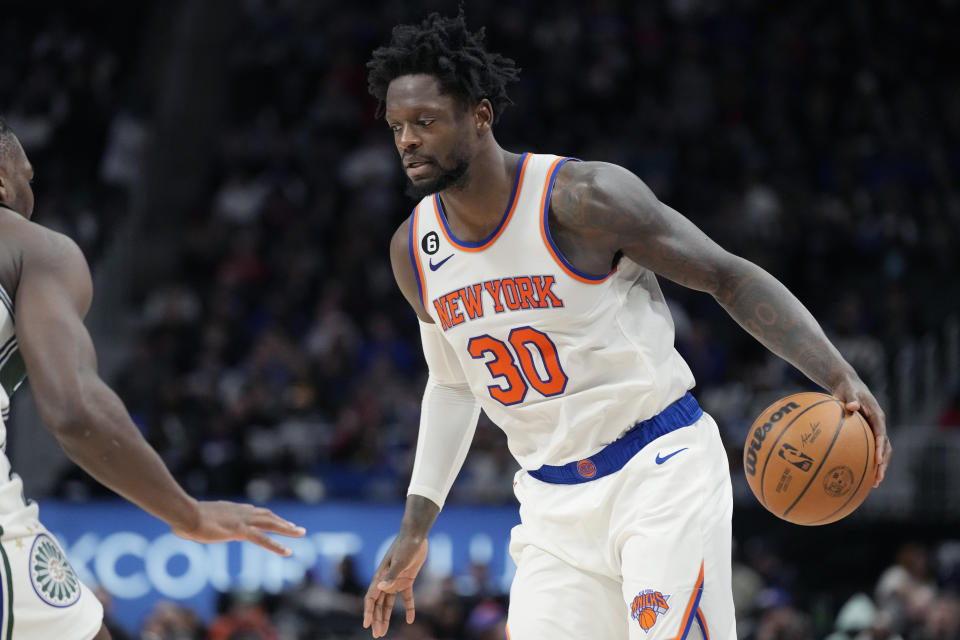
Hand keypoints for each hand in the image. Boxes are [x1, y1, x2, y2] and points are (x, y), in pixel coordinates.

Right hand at [171, 500, 305, 555]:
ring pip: (271, 524)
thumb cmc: (184, 517)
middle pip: (268, 516)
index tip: (277, 521)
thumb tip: (187, 527)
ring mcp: (242, 520)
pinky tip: (287, 552)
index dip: (267, 517)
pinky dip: (276, 546)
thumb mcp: (196, 519)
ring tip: (301, 534)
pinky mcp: (240, 531)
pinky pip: (263, 539)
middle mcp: (241, 512)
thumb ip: (200, 523)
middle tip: (297, 528)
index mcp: (232, 509)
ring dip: (287, 529)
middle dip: (283, 522)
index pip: (254, 512)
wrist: (184, 513)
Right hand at [363, 534, 427, 637]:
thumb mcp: (400, 561)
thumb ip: (391, 575)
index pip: (371, 598)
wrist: (416, 535)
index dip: (368, 612)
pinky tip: (410, 620)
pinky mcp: (407, 579)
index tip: (366, 625)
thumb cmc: (406, 545)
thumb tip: (380, 589)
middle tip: (377, 635)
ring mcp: (396, 580)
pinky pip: (406, 597)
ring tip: (384, 632)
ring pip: (388, 603)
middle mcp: (385, 580)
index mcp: (380, 576)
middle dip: (376, 619)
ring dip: (386, 617)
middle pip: (378, 604)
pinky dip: (408, 608)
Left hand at [831, 376, 891, 486]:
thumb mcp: (849, 391)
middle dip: (883, 463)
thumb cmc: (847, 388)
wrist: (848, 385)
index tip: (878, 460)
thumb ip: (851, 398)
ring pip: (882, 451)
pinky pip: (871, 448)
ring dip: (880, 466)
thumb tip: (851, 406)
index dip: (881, 448)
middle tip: (877, 478)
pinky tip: (861, 473)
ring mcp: (875, 429)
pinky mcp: (868, 432)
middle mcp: (879, 424)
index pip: (881, 434)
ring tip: (874, 483)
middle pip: (885, 447)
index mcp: (877, 416)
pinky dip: (869, 460)